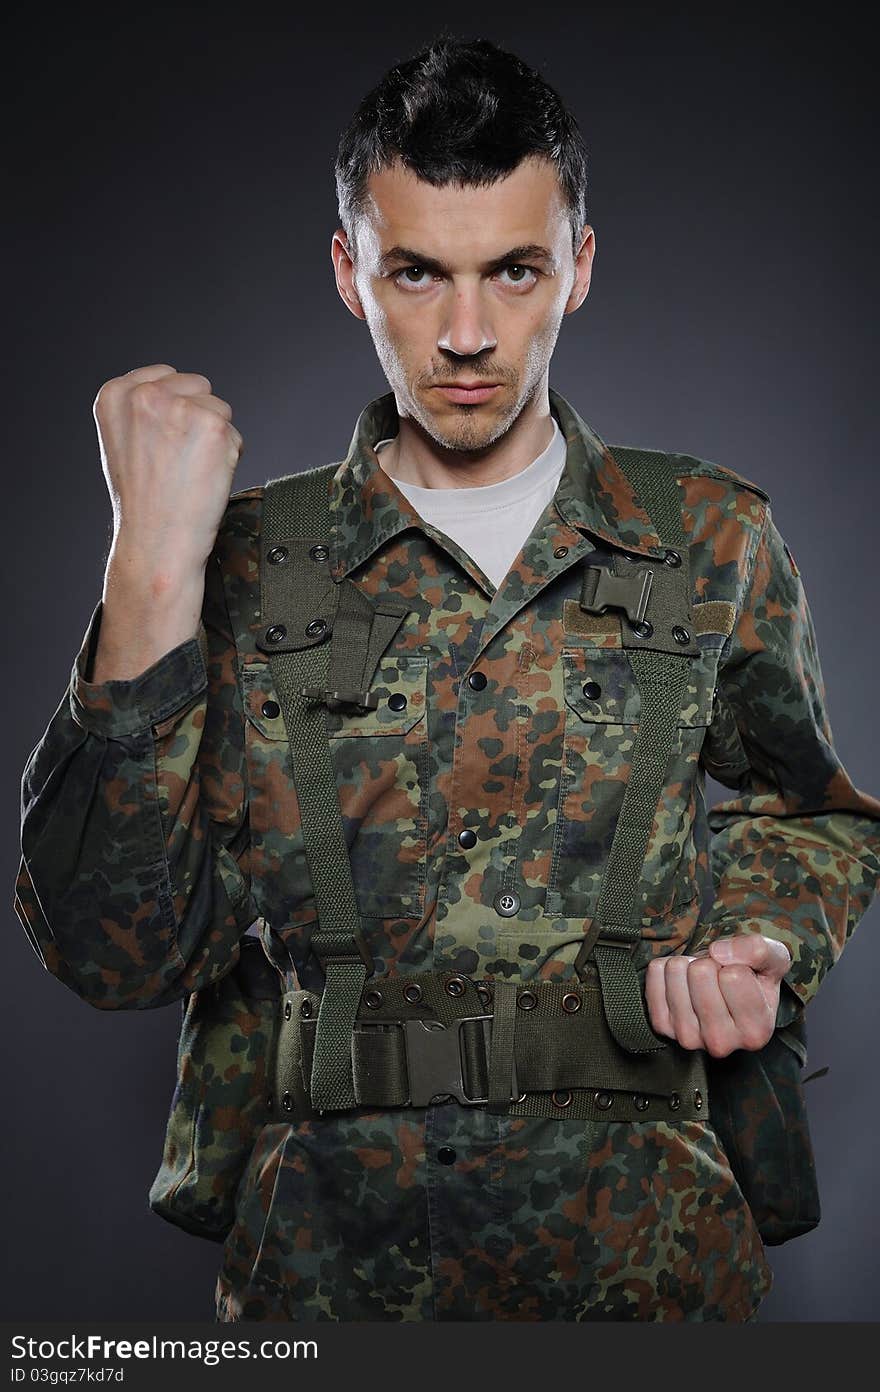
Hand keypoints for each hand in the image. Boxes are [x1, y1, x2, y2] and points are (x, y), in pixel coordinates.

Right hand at [93, 363, 244, 580]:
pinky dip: (229, 457)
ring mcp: (179, 408)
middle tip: (177, 460)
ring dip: (214, 439)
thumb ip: (142, 410)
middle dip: (196, 418)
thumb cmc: (142, 501)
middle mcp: (144, 394)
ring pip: (219, 409)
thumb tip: (175, 392)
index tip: (164, 442)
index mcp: (115, 394)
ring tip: (189, 471)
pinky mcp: (213, 426)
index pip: (165, 375)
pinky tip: (204, 478)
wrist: (156, 540)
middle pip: (197, 386)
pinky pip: (235, 434)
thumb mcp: (122, 442)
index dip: (174, 408)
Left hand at [645, 934, 791, 1056]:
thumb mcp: (774, 958)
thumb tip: (718, 952)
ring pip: (676, 971)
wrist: (726, 992)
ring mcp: (688, 1037)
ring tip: (702, 979)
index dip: (736, 962)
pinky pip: (655, 973)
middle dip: (710, 962)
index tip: (739, 974)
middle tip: (718, 975)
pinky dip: (667, 967)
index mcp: (756, 1032)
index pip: (733, 975)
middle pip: (700, 973)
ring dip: (688, 963)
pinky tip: (683, 981)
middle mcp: (722, 1043)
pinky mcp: (663, 1026)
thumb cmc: (754, 977)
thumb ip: (759, 950)